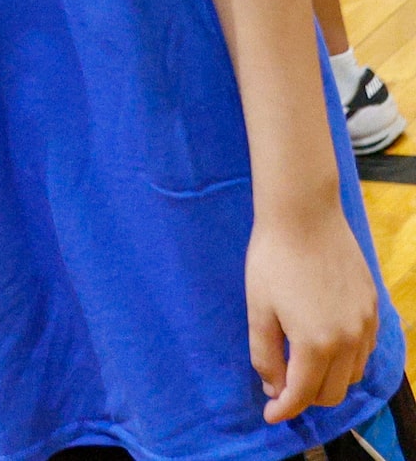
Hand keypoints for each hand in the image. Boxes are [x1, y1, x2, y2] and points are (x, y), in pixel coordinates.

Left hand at [246, 204, 380, 420]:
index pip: (303, 394)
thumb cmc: (272, 260)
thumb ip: (265, 353)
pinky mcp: (373, 309)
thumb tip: (273, 387)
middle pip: (332, 392)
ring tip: (301, 368)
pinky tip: (325, 348)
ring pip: (352, 374)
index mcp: (316, 343)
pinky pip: (364, 351)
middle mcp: (348, 340)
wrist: (304, 216)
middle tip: (281, 388)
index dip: (284, 410)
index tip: (270, 416)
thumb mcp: (258, 309)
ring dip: (328, 380)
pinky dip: (346, 360)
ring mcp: (366, 325)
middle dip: (306, 398)